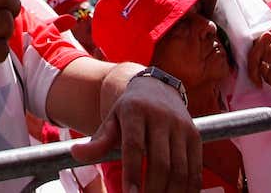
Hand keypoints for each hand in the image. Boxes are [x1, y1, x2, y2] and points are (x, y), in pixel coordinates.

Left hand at [71, 73, 200, 192]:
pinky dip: (189, 188)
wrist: (157, 88)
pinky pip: (195, 168)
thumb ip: (97, 141)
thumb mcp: (111, 120)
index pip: (134, 146)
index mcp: (136, 111)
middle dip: (152, 189)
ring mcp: (181, 126)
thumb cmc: (128, 111)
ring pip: (180, 168)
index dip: (132, 172)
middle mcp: (161, 117)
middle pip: (160, 162)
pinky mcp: (195, 135)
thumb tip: (76, 153)